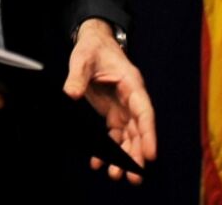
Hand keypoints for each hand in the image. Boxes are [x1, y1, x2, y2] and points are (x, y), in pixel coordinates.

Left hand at [63, 19, 156, 183]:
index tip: (150, 154)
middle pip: (139, 129)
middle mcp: (131, 97)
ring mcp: (123, 106)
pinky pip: (114, 134)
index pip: (144, 111)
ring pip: (129, 135)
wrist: (94, 44)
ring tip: (116, 175)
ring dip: (124, 156)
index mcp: (131, 83)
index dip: (149, 133)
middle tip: (133, 176)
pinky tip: (99, 162)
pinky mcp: (113, 112)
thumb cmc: (94, 48)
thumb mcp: (83, 59)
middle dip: (137, 153)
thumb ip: (77, 77)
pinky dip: (108, 149)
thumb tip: (70, 94)